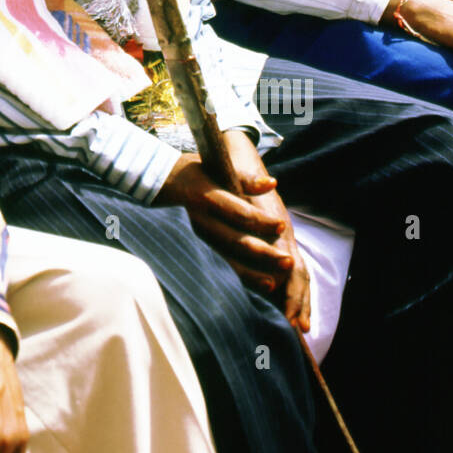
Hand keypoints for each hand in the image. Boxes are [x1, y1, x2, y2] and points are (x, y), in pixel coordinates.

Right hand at [157, 130, 309, 331]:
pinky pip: (222, 265)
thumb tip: (273, 183)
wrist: (163, 181)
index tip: (282, 226)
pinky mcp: (201, 246)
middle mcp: (202, 220)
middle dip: (263, 254)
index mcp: (207, 197)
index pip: (239, 213)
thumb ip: (245, 178)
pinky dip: (241, 277)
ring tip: (274, 284)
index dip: (261, 221)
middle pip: (235, 241)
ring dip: (252, 274)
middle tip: (289, 262)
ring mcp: (200, 236)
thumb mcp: (217, 167)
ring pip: (227, 260)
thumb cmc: (197, 171)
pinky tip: (259, 285)